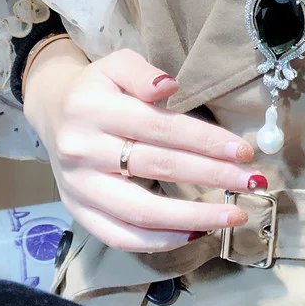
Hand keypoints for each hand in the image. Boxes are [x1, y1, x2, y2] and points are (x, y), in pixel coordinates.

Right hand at [23, 42, 261, 252]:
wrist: (53, 112)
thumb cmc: (97, 86)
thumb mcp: (116, 64)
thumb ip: (142, 72)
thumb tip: (169, 85)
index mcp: (94, 109)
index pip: (160, 128)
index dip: (204, 140)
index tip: (242, 150)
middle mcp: (83, 150)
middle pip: (158, 166)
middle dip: (212, 175)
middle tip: (251, 180)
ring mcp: (79, 187)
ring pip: (140, 211)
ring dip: (193, 216)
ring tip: (232, 214)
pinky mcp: (78, 211)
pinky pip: (119, 236)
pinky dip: (159, 241)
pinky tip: (194, 233)